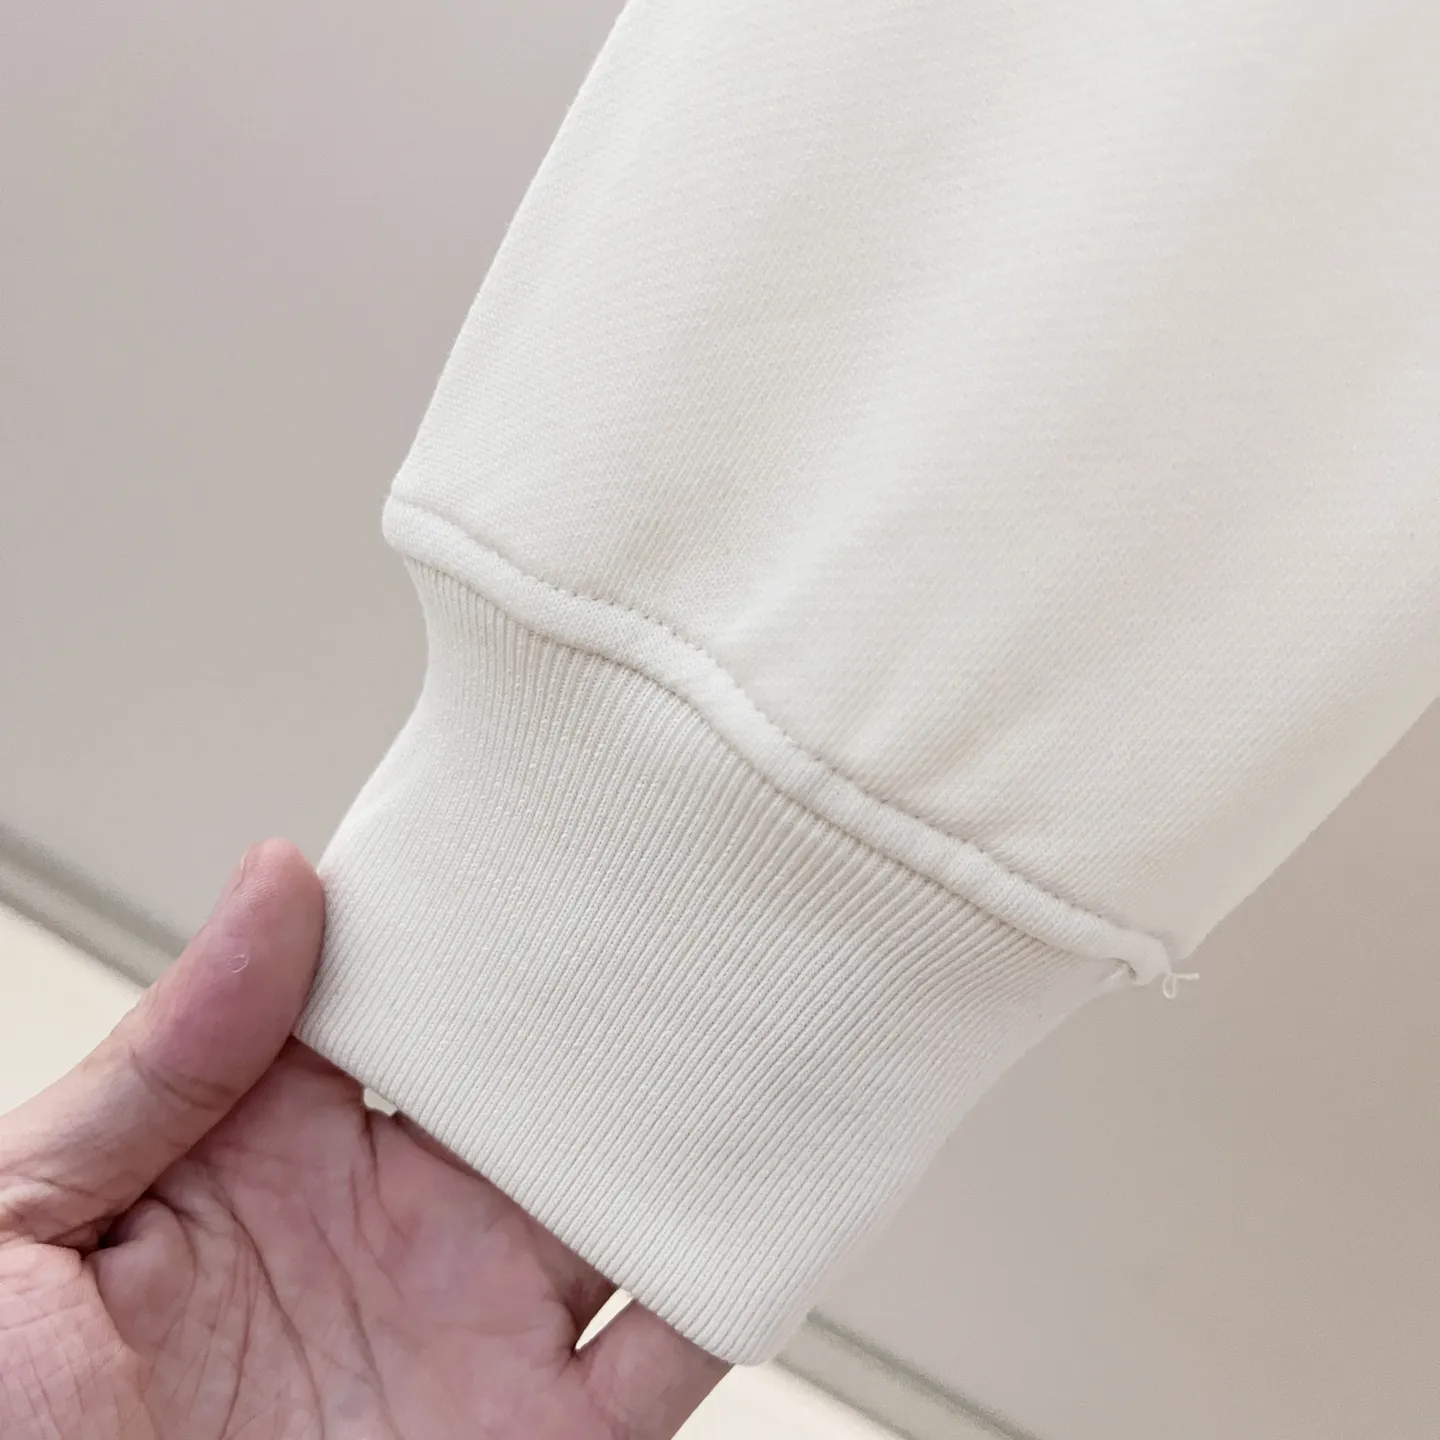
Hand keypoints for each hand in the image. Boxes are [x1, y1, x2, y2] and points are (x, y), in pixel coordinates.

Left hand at [0, 840, 725, 1437]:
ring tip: (749, 1008)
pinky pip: (667, 1353)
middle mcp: (396, 1225)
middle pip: (532, 1078)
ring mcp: (477, 1328)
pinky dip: (729, 1277)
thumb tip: (272, 882)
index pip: (399, 996)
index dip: (468, 915)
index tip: (539, 831)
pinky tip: (768, 1192)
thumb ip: (157, 1061)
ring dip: (686, 1113)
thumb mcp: (24, 1227)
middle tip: (679, 892)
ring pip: (620, 1191)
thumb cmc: (4, 1437)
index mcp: (272, 1154)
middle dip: (604, 993)